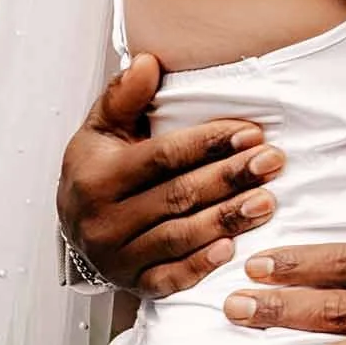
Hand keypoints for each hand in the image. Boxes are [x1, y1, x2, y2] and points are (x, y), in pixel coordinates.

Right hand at [57, 55, 285, 297]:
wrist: (74, 226)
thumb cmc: (96, 170)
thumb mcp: (102, 129)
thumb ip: (124, 96)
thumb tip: (148, 61)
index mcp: (98, 176)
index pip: (162, 157)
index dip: (208, 143)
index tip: (251, 131)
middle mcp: (103, 219)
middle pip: (177, 196)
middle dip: (230, 177)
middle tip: (271, 162)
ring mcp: (117, 256)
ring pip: (179, 236)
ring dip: (227, 219)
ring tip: (266, 201)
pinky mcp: (132, 283)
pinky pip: (169, 278)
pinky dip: (200, 265)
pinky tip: (231, 248)